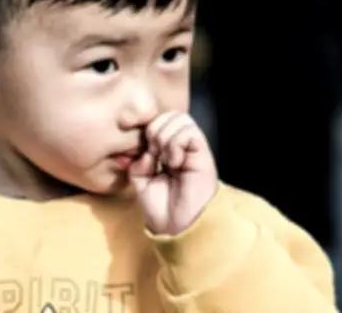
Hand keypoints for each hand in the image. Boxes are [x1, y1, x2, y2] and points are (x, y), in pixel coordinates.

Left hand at [128, 112, 217, 235]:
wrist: (177, 226)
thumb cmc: (162, 206)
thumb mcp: (141, 181)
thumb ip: (139, 161)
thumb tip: (146, 151)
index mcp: (168, 149)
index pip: (160, 120)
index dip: (147, 128)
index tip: (143, 150)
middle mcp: (183, 145)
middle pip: (170, 114)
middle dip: (155, 130)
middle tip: (155, 154)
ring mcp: (193, 148)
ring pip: (180, 119)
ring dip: (166, 137)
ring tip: (166, 160)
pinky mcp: (202, 153)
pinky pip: (190, 132)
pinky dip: (176, 144)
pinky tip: (175, 162)